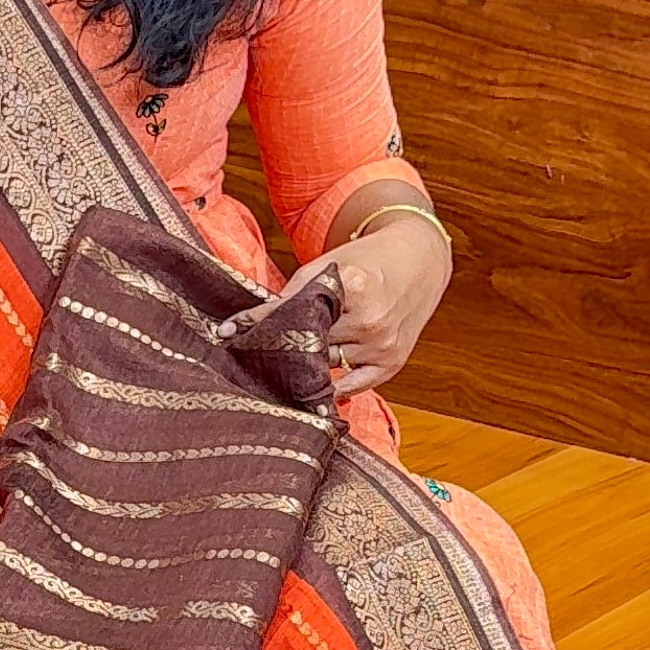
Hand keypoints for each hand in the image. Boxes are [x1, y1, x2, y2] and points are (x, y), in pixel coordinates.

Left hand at [219, 211, 450, 400]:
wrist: (418, 262)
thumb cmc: (366, 262)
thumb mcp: (327, 264)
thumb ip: (290, 293)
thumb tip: (243, 324)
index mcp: (354, 286)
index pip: (296, 312)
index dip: (263, 324)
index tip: (231, 333)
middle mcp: (370, 320)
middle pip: (310, 345)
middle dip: (282, 348)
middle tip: (254, 355)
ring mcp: (383, 345)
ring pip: (327, 367)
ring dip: (304, 368)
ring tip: (281, 368)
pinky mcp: (392, 364)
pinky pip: (353, 386)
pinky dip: (331, 387)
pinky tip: (313, 388)